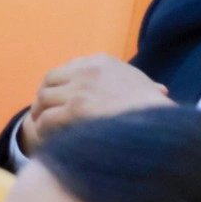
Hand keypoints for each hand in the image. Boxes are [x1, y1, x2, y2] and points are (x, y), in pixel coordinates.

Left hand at [20, 55, 170, 153]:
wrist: (159, 123)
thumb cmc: (159, 111)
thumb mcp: (151, 89)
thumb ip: (146, 86)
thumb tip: (159, 90)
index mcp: (102, 62)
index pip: (69, 68)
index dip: (62, 85)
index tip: (61, 100)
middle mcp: (87, 70)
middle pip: (50, 79)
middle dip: (45, 97)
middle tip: (43, 114)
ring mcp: (81, 88)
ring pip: (44, 98)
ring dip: (41, 114)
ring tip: (42, 129)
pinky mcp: (76, 108)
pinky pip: (47, 117)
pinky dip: (43, 129)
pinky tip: (48, 139)